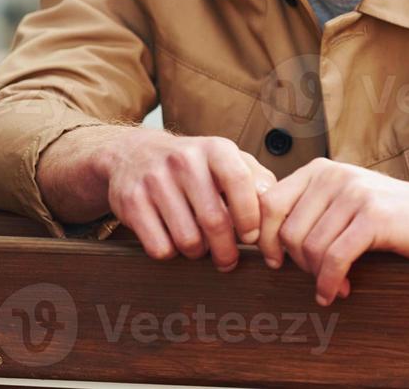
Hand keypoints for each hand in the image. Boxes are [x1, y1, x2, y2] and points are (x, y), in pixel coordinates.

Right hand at [99, 128, 277, 270]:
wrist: (133, 154)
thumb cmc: (192, 165)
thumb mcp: (225, 159)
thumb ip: (256, 178)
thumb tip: (276, 203)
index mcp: (214, 148)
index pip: (240, 183)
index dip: (249, 217)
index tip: (251, 237)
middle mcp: (184, 159)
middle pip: (214, 221)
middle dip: (226, 250)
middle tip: (228, 260)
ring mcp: (154, 179)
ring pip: (187, 240)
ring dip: (197, 253)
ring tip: (199, 247)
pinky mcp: (131, 201)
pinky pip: (160, 247)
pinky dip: (170, 253)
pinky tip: (173, 241)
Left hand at [255, 158, 408, 305]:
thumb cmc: (388, 216)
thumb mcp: (342, 202)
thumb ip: (309, 210)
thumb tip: (263, 239)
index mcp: (320, 170)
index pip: (270, 204)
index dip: (267, 239)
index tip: (276, 263)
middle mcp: (334, 176)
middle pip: (289, 232)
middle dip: (299, 264)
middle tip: (317, 278)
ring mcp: (355, 194)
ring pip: (311, 247)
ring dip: (318, 277)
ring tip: (334, 286)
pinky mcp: (374, 217)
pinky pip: (335, 258)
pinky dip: (330, 282)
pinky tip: (336, 292)